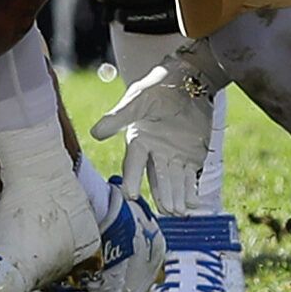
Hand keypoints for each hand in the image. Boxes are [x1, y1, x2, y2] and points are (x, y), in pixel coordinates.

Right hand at [91, 43, 230, 209]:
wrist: (190, 79)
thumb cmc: (160, 85)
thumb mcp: (139, 99)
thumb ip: (120, 116)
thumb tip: (94, 133)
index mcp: (138, 139)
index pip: (133, 162)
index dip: (131, 178)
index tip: (130, 195)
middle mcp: (154, 152)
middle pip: (156, 178)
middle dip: (161, 194)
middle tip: (166, 210)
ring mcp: (174, 156)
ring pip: (174, 182)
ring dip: (176, 197)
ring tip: (179, 212)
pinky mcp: (192, 157)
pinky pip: (191, 179)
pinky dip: (192, 192)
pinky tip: (195, 205)